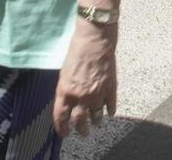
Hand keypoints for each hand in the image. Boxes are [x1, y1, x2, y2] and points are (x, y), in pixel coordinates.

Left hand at [52, 20, 117, 136]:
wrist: (95, 39)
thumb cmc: (76, 51)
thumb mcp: (64, 72)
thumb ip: (65, 89)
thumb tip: (67, 101)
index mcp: (65, 92)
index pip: (61, 117)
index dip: (62, 128)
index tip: (64, 133)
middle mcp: (80, 96)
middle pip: (80, 121)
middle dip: (81, 130)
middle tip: (83, 133)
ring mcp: (97, 94)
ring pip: (96, 116)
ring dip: (96, 121)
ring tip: (96, 124)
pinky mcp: (110, 88)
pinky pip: (110, 105)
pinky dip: (110, 110)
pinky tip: (110, 112)